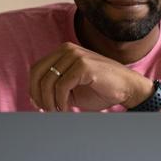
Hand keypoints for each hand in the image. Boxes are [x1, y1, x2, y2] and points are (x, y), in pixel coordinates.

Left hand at [29, 42, 152, 110]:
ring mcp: (75, 56)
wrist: (127, 88)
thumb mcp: (72, 87)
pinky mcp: (83, 65)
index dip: (33, 88)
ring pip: (48, 81)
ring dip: (49, 101)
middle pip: (38, 73)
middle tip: (46, 110)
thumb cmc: (101, 89)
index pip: (37, 68)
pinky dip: (60, 101)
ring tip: (57, 111)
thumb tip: (34, 99)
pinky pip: (61, 86)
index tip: (38, 105)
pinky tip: (66, 108)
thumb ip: (55, 87)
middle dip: (38, 95)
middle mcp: (67, 50)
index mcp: (63, 52)